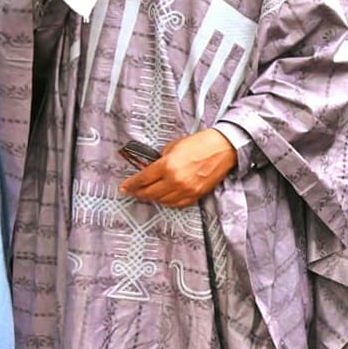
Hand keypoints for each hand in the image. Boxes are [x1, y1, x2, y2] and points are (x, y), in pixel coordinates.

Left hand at [121, 128, 236, 207]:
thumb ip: (160, 160)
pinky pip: (177, 204)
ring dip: (153, 198)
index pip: (142, 179)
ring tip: (148, 193)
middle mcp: (175, 181)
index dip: (131, 185)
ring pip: (162, 201)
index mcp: (167, 166)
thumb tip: (151, 170)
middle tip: (134, 191)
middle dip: (139, 192)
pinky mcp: (196, 195)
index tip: (124, 187)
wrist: (223, 148)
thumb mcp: (173, 147)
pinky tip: (163, 198)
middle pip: (150, 193)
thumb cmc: (200, 144)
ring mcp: (186, 190)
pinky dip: (167, 202)